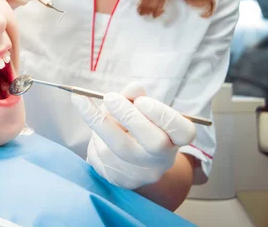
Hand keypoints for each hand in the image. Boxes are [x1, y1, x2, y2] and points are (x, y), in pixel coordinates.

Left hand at [72, 82, 195, 189]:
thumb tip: (133, 88)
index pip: (183, 131)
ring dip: (100, 121)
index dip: (163, 114)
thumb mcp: (138, 109)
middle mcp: (161, 160)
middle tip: (109, 97)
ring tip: (83, 102)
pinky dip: (92, 134)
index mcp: (175, 139)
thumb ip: (135, 97)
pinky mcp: (118, 179)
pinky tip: (90, 125)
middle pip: (155, 142)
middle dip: (129, 115)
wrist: (126, 161)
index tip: (141, 100)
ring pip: (120, 147)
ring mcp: (141, 173)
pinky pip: (101, 154)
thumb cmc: (135, 126)